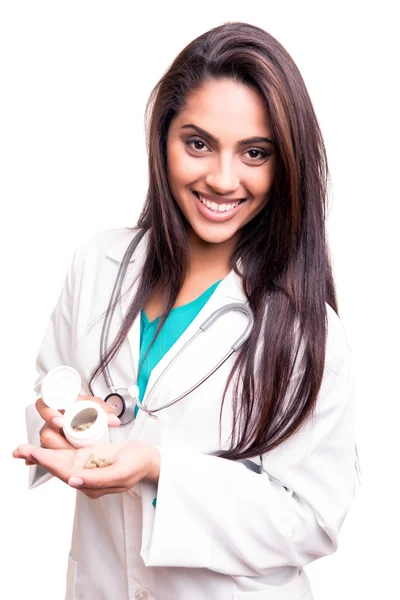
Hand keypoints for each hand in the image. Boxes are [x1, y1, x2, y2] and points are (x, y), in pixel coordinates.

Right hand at [12, 394, 120, 465]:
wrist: (87, 416)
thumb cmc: (87, 408)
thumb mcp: (97, 406)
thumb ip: (106, 411)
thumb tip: (113, 421)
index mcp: (59, 405)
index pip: (45, 405)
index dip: (49, 414)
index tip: (60, 421)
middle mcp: (51, 422)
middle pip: (46, 433)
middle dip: (57, 442)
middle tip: (69, 447)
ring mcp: (52, 436)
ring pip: (48, 448)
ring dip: (59, 454)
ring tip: (72, 458)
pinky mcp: (54, 449)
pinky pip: (49, 456)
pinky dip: (50, 461)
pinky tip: (57, 464)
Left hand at [13, 441, 160, 498]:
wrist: (148, 459)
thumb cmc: (138, 465)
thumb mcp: (121, 472)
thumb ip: (97, 479)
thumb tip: (72, 481)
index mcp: (92, 484)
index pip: (65, 472)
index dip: (48, 462)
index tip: (34, 453)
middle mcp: (85, 477)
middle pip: (57, 467)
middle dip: (38, 458)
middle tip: (19, 450)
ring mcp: (86, 468)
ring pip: (59, 461)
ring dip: (41, 455)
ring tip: (22, 450)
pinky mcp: (88, 458)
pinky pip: (67, 455)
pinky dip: (52, 451)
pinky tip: (41, 449)